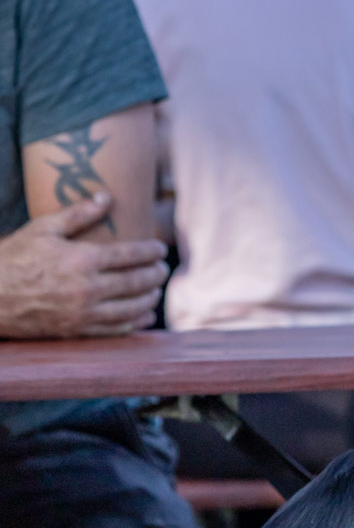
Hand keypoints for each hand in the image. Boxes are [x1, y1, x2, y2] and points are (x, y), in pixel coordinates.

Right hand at [0, 194, 168, 338]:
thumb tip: (106, 196)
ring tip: (157, 290)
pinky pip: (116, 330)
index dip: (150, 252)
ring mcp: (84, 313)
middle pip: (136, 283)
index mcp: (82, 259)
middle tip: (163, 270)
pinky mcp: (78, 330)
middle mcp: (88, 288)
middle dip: (155, 275)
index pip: (130, 255)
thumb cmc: (14, 258)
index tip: (160, 249)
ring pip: (131, 308)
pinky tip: (145, 317)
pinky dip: (135, 323)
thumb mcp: (43, 229)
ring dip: (149, 299)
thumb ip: (78, 214)